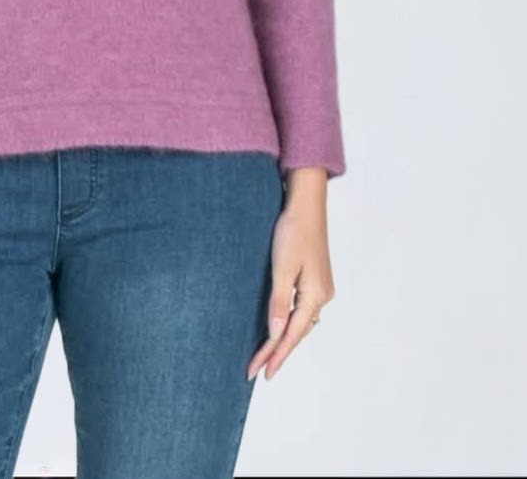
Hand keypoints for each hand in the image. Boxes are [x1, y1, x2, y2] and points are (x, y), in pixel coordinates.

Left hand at [246, 194, 334, 381]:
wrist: (306, 205)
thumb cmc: (293, 232)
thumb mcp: (282, 267)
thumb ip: (279, 302)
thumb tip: (276, 333)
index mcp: (315, 296)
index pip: (292, 335)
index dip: (276, 355)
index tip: (262, 374)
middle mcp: (322, 296)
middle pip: (298, 332)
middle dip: (277, 351)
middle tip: (257, 371)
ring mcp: (321, 288)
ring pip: (301, 322)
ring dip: (284, 338)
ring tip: (266, 355)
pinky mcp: (316, 279)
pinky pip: (302, 309)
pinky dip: (290, 322)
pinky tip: (282, 325)